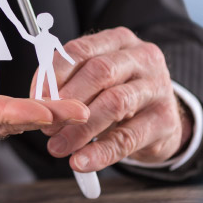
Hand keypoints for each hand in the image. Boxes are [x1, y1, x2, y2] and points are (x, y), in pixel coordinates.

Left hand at [32, 27, 192, 172]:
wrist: (162, 118)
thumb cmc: (122, 93)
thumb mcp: (98, 81)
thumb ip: (71, 82)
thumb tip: (39, 100)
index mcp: (121, 40)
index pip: (82, 49)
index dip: (54, 74)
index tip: (37, 99)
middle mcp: (143, 58)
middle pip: (100, 72)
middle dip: (68, 101)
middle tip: (47, 126)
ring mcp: (159, 87)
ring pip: (115, 103)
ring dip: (81, 127)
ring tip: (59, 146)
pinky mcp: (165, 119)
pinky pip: (128, 137)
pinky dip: (100, 152)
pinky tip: (82, 161)